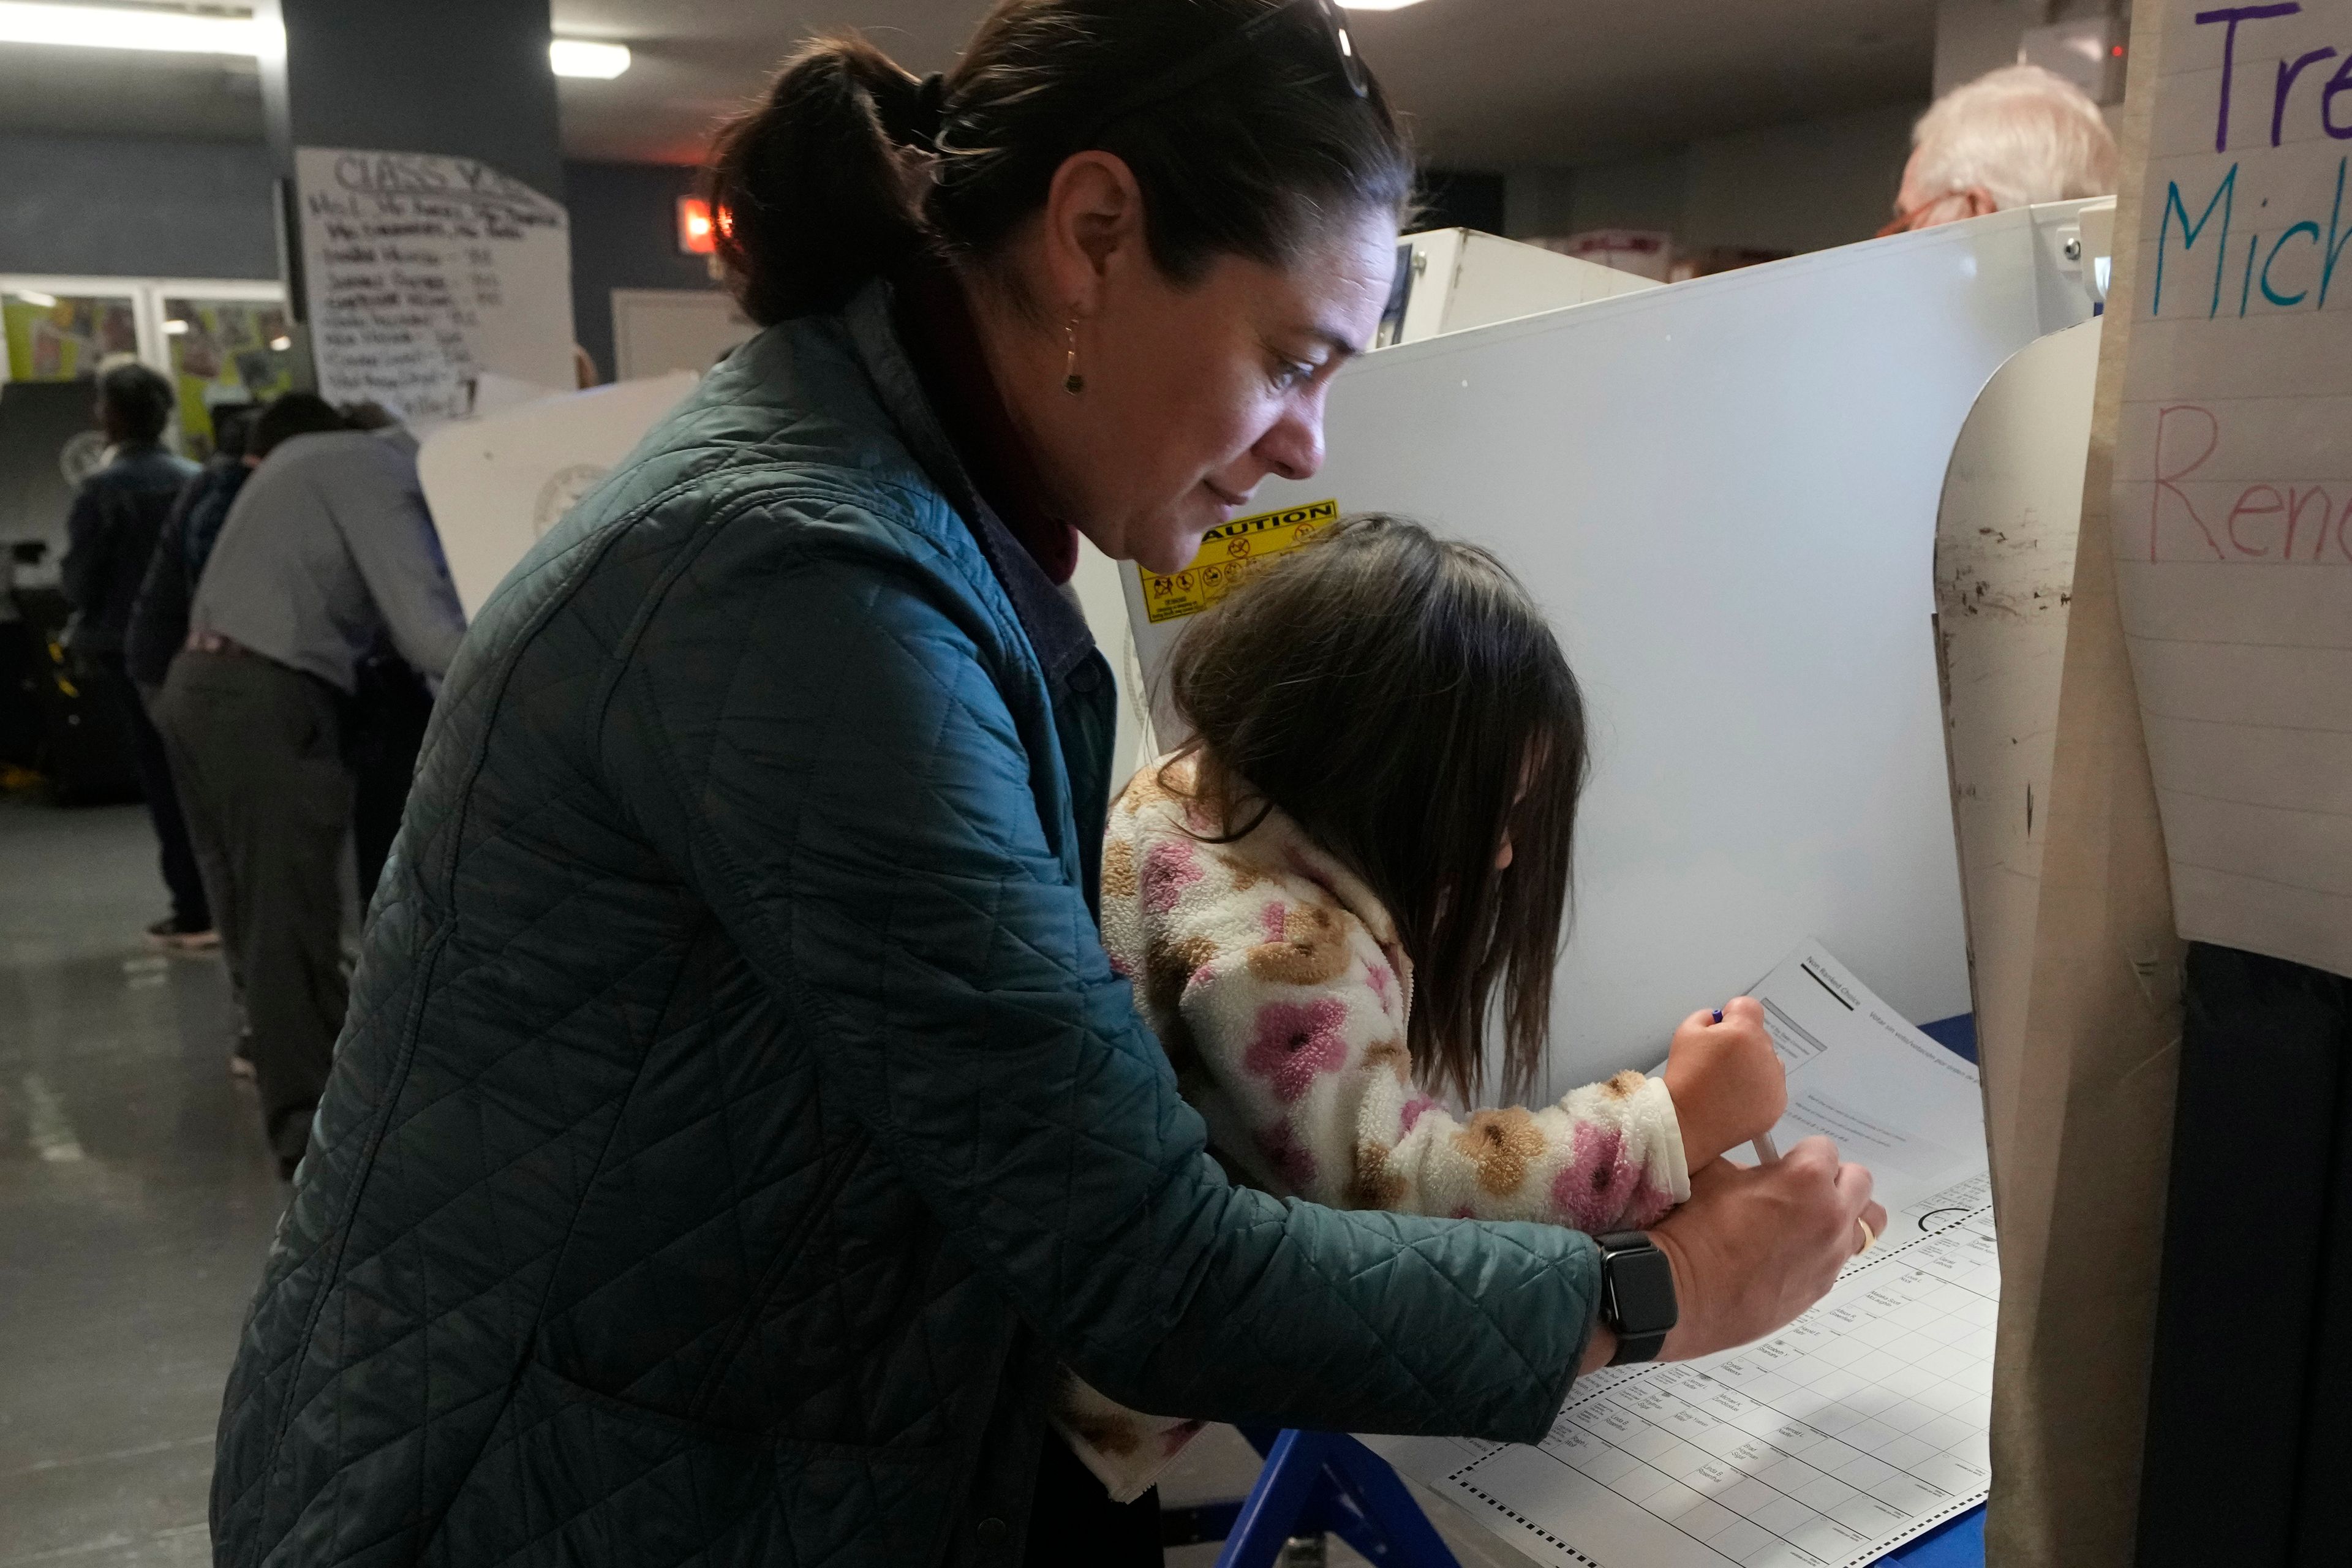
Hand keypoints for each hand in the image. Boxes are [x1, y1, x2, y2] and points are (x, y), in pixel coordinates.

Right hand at [1647, 1141, 1885, 1361]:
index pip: (1825, 1147)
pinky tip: (1790, 1254)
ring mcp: (1831, 1255)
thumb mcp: (1714, 1174)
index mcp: (1806, 1178)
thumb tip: (1762, 1172)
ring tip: (1809, 1221)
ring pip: (1866, 1223)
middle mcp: (1831, 1215)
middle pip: (1859, 1181)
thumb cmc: (1693, 1231)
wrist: (1682, 1293)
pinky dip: (1825, 1249)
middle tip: (1800, 1189)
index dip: (1799, 1154)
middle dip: (1832, 1179)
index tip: (1780, 1164)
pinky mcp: (1822, 1287)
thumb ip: (1751, 1166)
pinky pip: (1840, 1257)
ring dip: (1843, 1214)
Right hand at [1661, 997, 1787, 1167]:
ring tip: (1728, 1084)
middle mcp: (1766, 1054)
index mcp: (1743, 1032)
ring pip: (1768, 1061)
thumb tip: (1721, 1021)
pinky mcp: (1777, 1104)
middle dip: (1741, 1043)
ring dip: (1753, 1066)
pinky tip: (1736, 1099)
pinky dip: (1758, 1090)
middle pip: (1758, 1036)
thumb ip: (1707, 1017)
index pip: (1748, 1007)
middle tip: (1717, 1063)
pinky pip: (1772, 1086)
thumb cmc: (1684, 1077)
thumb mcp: (1686, 1032)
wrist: (1687, 1123)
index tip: (1719, 1030)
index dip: (1731, 1014)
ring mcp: (1775, 1081)